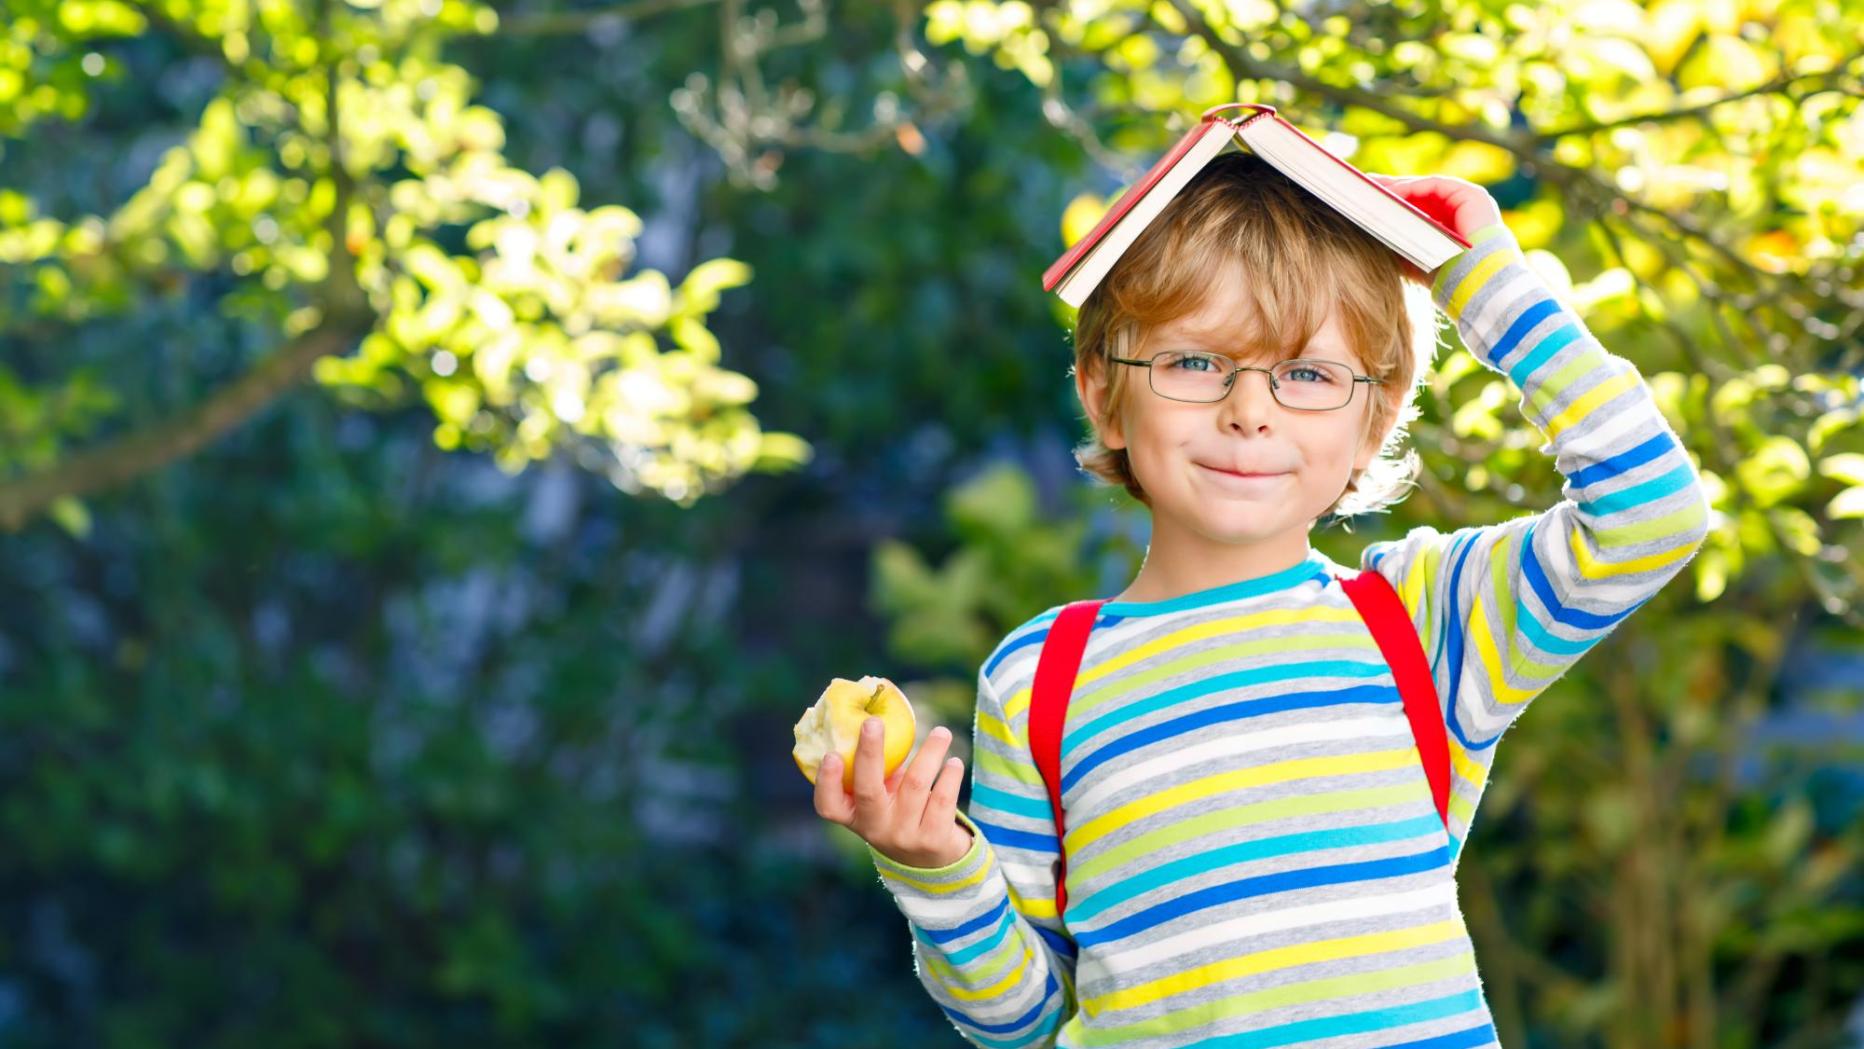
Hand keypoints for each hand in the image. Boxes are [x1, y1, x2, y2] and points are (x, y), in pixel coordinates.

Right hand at [814, 717, 973, 868]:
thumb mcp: (880, 797)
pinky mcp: (934, 839)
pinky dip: (950, 775)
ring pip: (916, 785)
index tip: (830, 754)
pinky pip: (943, 798)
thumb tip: (876, 714)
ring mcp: (904, 836)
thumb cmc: (898, 810)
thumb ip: (875, 769)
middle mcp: (875, 829)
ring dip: (930, 752)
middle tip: (873, 722)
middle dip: (869, 753)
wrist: (931, 859)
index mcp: (853, 816)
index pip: (829, 805)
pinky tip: (953, 762)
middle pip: (868, 791)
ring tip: (942, 732)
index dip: (827, 781)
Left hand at [1364, 173, 1505, 286]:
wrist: (1477, 286)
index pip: (1417, 207)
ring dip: (1398, 186)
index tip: (1367, 200)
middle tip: (1364, 186)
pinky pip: (1435, 185)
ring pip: (1426, 187)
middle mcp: (1459, 210)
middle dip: (1391, 189)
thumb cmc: (1446, 280)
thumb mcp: (1414, 260)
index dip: (1393, 202)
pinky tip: (1392, 194)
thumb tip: (1367, 233)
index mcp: (1449, 225)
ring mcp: (1467, 200)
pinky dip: (1412, 187)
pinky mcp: (1471, 195)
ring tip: (1373, 189)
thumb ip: (1397, 245)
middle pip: (1419, 194)